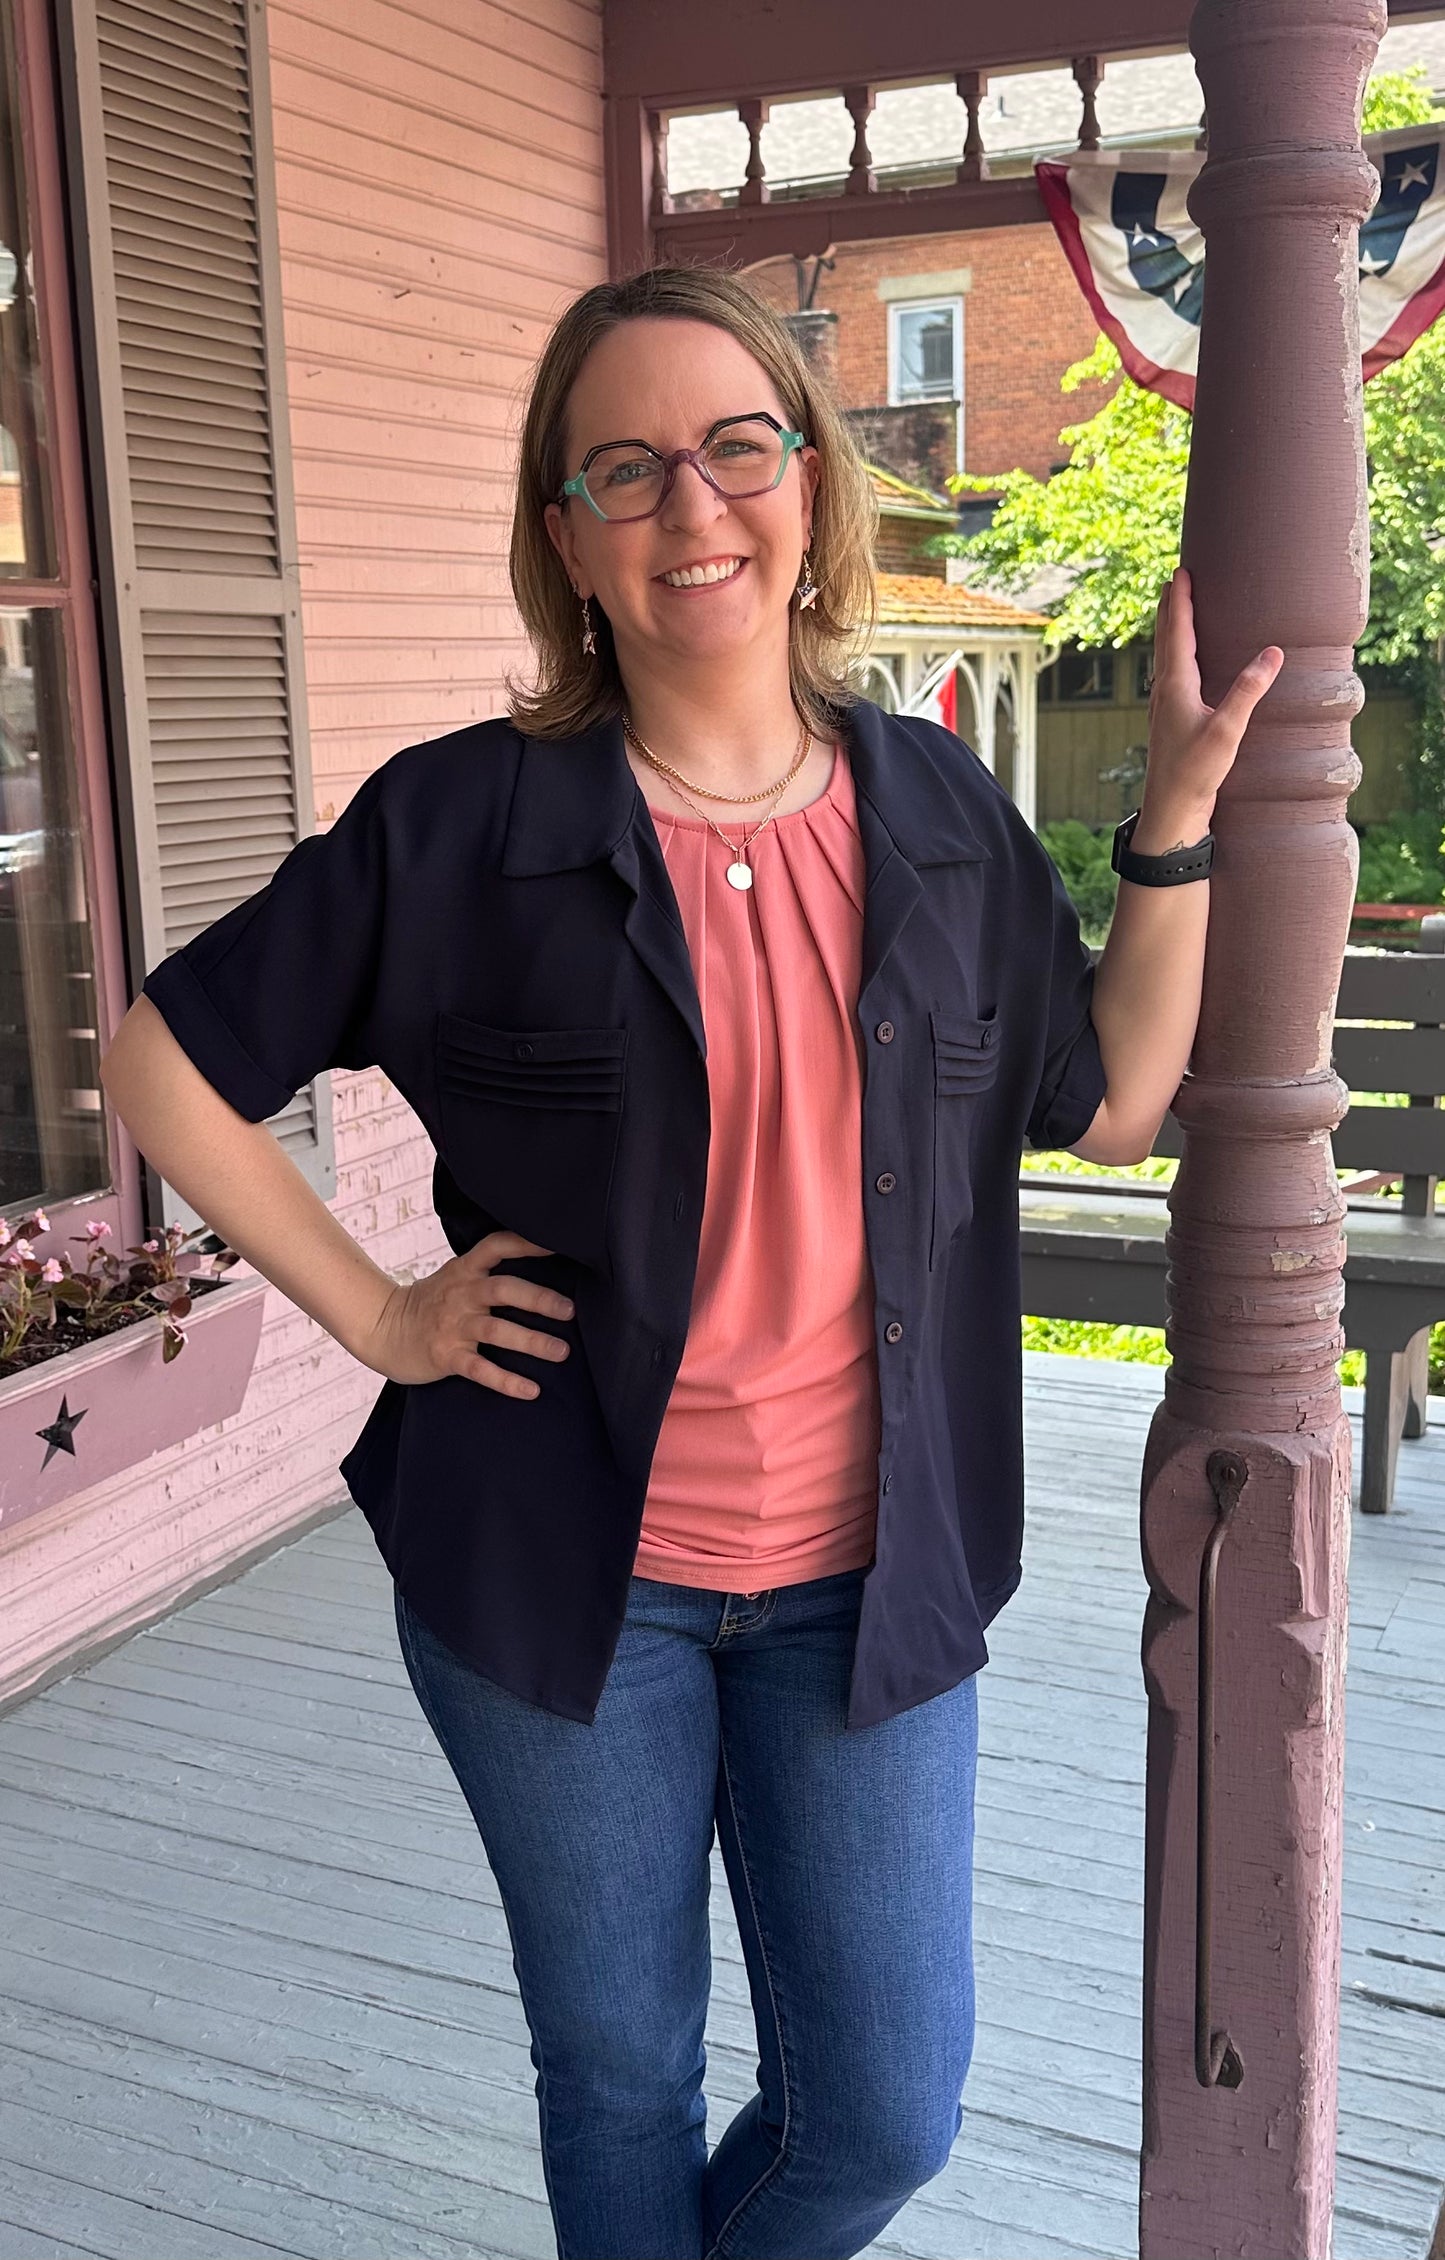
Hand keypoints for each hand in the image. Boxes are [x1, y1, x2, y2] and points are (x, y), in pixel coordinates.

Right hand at [363, 1231, 572, 1399]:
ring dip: (532, 1341)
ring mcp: (453, 1326)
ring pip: (497, 1330)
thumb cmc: (430, 1303)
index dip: (527, 1242)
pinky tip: (531, 1390)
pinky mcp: (446, 1356)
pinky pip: (480, 1369)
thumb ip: (487, 1272)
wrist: (382, 1329)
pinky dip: (507, 1382)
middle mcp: (462, 1295)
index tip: (559, 1244)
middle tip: (570, 1311)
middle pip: (503, 1289)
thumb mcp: (455, 1277)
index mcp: (465, 1271)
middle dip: (538, 1299)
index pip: (497, 1246)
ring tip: (561, 1352)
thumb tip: (539, 1268)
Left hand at [1135, 565, 1283, 851]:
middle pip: (1166, 639)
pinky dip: (1177, 656)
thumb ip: (1248, 691)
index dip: (1179, 601)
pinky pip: (1172, 676)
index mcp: (1175, 686)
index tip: (1180, 572)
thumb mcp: (1227, 730)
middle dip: (1170, 608)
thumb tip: (1273, 653)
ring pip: (1166, 657)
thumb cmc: (1195, 773)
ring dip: (1171, 630)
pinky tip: (1185, 665)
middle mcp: (1165, 691)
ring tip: (1176, 611)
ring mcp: (1165, 707)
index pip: (1177, 632)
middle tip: (1175, 580)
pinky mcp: (1172, 722)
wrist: (1171, 812)